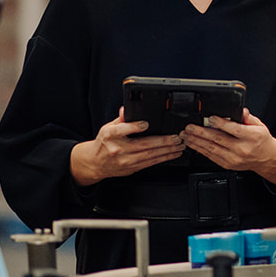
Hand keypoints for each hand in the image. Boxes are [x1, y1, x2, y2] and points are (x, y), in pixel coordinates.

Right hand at [70, 108, 184, 186]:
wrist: (95, 163)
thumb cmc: (104, 143)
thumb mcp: (108, 127)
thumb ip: (120, 119)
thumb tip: (126, 108)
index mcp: (110, 136)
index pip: (121, 130)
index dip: (134, 127)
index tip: (146, 124)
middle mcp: (118, 149)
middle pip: (142, 145)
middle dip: (162, 141)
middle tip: (177, 137)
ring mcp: (126, 160)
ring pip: (150, 155)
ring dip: (167, 150)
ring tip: (180, 145)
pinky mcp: (132, 168)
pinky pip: (151, 163)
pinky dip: (164, 158)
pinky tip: (173, 153)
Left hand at [179, 110, 275, 188]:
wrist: (266, 159)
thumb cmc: (261, 140)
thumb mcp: (260, 125)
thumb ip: (248, 117)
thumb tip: (240, 110)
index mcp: (251, 137)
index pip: (234, 130)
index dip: (221, 124)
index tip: (210, 118)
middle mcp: (242, 149)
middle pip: (219, 140)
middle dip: (201, 133)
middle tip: (190, 128)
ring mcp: (234, 158)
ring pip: (212, 149)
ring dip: (197, 142)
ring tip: (186, 136)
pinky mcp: (228, 164)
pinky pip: (211, 157)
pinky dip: (200, 150)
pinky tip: (193, 144)